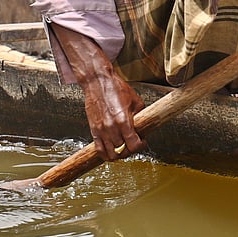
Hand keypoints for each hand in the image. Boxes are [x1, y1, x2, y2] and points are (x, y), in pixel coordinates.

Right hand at [52, 25, 145, 160]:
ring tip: (123, 148)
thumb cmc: (116, 88)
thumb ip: (140, 116)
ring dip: (119, 154)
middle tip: (133, 143)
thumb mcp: (135, 101)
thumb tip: (143, 127)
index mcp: (123, 121)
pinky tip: (112, 151)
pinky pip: (99, 150)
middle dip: (131, 149)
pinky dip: (106, 155)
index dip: (140, 146)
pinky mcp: (94, 130)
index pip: (133, 145)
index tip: (142, 142)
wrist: (97, 82)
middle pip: (123, 151)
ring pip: (111, 154)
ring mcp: (101, 130)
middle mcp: (111, 128)